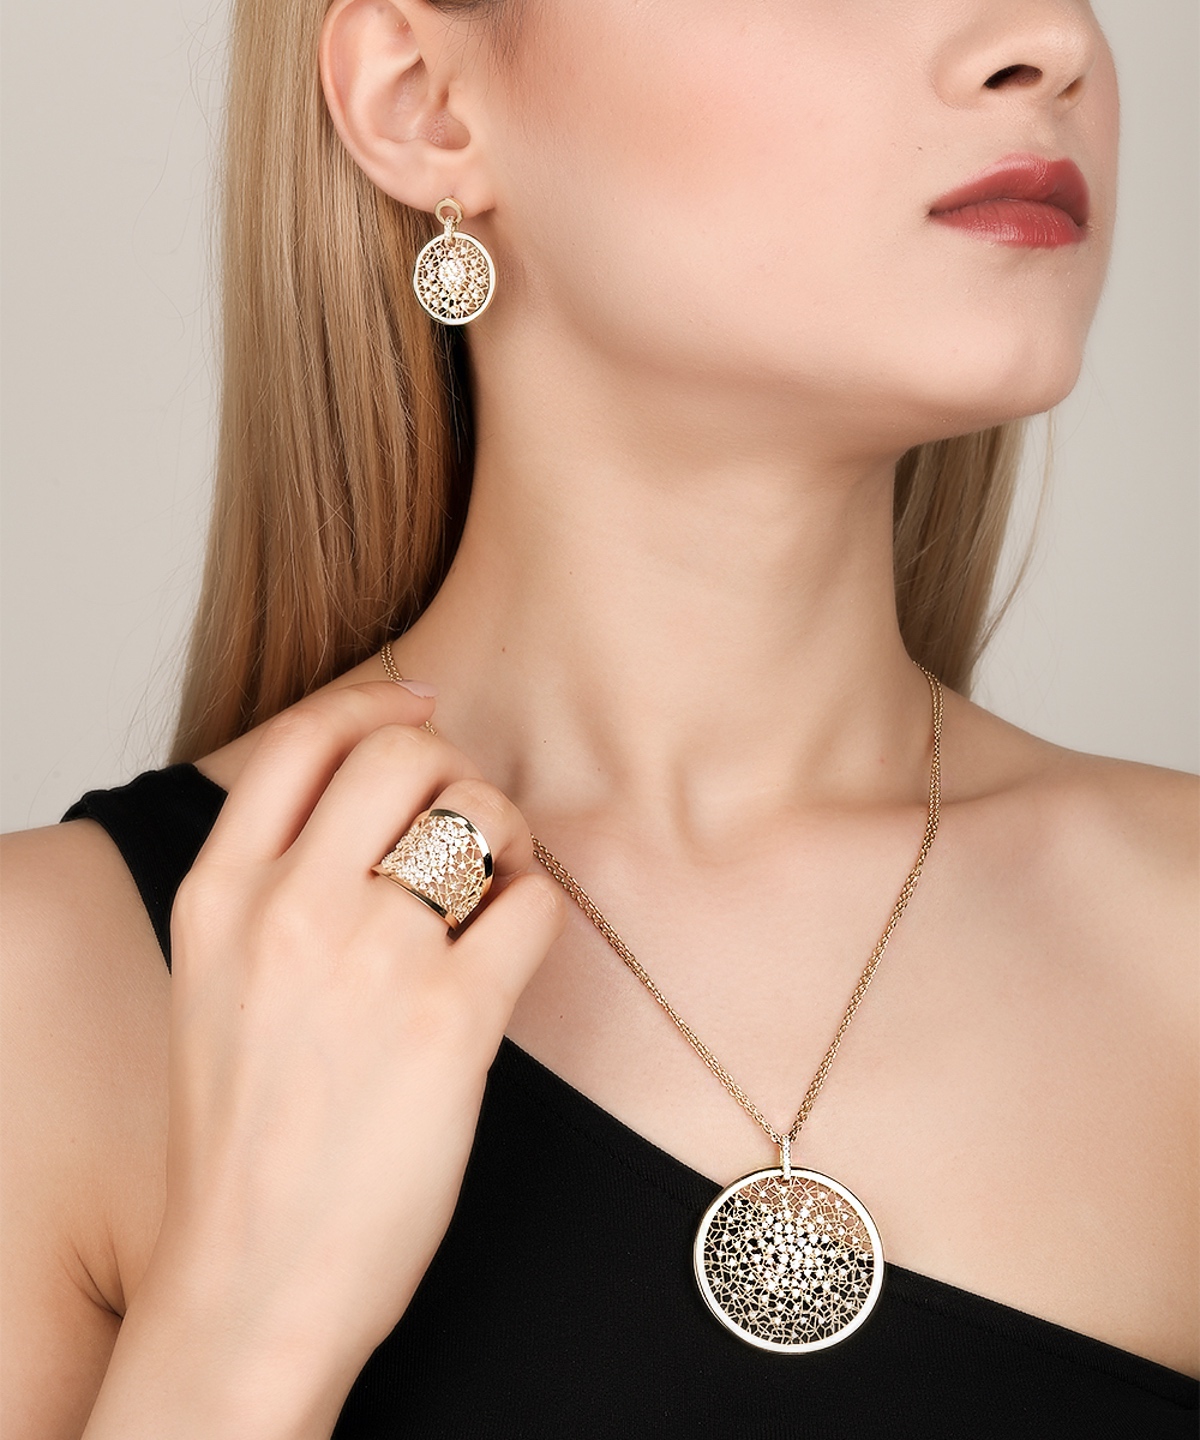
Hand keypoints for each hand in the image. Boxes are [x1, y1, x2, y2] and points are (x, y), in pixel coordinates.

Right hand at [146, 680, 567, 1383]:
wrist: (254, 1276)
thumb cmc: (246, 1130)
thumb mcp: (218, 979)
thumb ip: (274, 878)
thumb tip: (378, 782)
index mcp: (219, 893)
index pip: (305, 736)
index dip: (378, 701)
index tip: (421, 703)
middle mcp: (289, 909)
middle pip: (405, 752)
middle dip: (457, 768)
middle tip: (469, 824)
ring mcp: (372, 962)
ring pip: (480, 814)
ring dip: (509, 839)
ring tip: (497, 891)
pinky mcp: (452, 1022)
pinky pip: (533, 907)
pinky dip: (539, 914)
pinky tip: (512, 954)